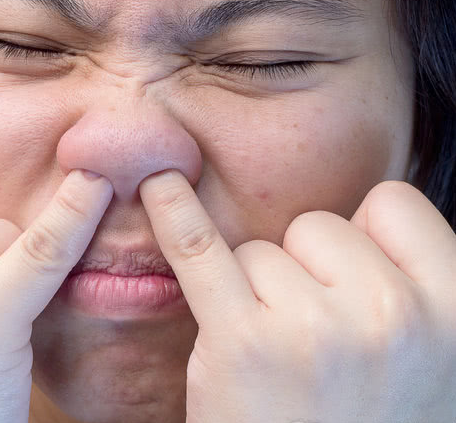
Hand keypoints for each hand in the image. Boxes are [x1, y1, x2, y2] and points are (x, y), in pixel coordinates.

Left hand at [139, 170, 455, 422]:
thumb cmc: (362, 422)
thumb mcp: (425, 360)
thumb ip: (409, 285)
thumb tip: (355, 213)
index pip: (391, 204)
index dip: (362, 239)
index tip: (347, 281)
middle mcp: (394, 314)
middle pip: (316, 226)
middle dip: (303, 273)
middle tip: (311, 346)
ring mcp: (316, 326)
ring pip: (258, 251)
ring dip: (255, 296)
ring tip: (277, 364)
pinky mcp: (243, 341)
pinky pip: (198, 249)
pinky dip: (172, 213)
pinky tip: (155, 182)